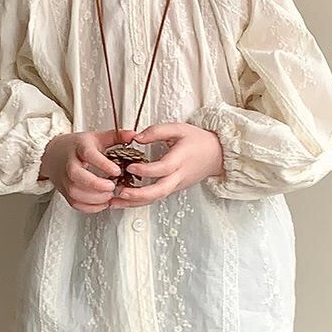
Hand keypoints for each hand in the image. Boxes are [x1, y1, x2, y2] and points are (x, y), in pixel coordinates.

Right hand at [40, 128, 140, 213]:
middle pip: (77, 175)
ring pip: (75, 192)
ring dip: (94, 198)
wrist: (53, 153)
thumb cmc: (77, 146)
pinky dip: (89, 207)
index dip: (103, 164)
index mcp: (79, 147)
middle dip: (96, 184)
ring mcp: (65, 179)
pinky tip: (102, 203)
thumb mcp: (97, 137)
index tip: (116, 171)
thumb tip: (133, 135)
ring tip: (109, 196)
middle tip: (112, 187)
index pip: (88, 155)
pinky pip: (75, 203)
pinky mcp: (65, 192)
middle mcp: (70, 164)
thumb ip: (116, 136)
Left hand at [107, 122, 223, 208]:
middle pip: (159, 191)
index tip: (129, 166)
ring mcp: (177, 185)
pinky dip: (140, 201)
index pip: (163, 168)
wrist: (217, 154)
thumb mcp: (179, 128)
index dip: (146, 170)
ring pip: (156, 198)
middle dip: (139, 194)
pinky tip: (125, 201)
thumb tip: (136, 137)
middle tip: (120, 192)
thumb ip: (157, 131)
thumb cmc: (198, 140)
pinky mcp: (174, 189)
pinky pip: (156, 197)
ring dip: (135, 203)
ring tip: (115, 202)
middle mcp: (179, 176)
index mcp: (180, 159)